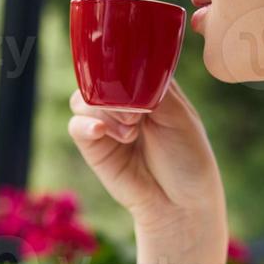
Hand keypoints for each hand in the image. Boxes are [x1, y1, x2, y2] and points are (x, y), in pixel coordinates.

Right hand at [67, 79, 225, 229]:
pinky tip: (102, 132)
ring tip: (130, 132)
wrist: (181, 203)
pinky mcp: (93, 146)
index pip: (125, 60)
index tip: (134, 80)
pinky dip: (86, 125)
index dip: (124, 65)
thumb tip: (126, 76)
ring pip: (83, 98)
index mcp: (148, 87)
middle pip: (98, 77)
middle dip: (112, 91)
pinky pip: (75, 125)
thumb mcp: (180, 117)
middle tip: (137, 115)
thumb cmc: (188, 157)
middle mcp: (124, 102)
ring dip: (104, 110)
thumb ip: (154, 90)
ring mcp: (107, 123)